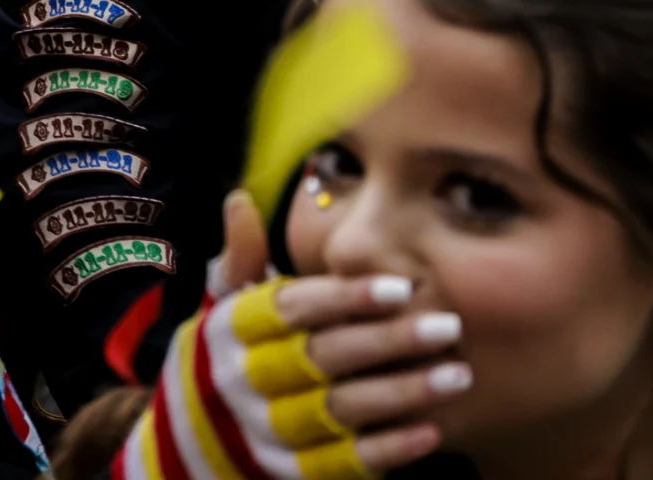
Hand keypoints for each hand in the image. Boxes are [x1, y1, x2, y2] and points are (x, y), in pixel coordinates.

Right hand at [170, 190, 465, 473]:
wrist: (194, 443)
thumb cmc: (227, 357)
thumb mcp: (222, 306)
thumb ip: (240, 259)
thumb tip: (239, 200)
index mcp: (230, 331)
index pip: (290, 309)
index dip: (344, 298)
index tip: (401, 287)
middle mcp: (245, 381)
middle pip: (321, 357)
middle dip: (387, 340)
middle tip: (449, 325)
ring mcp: (267, 431)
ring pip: (339, 411)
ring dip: (401, 393)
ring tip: (458, 374)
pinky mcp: (289, 473)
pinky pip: (343, 463)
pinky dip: (387, 449)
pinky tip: (431, 431)